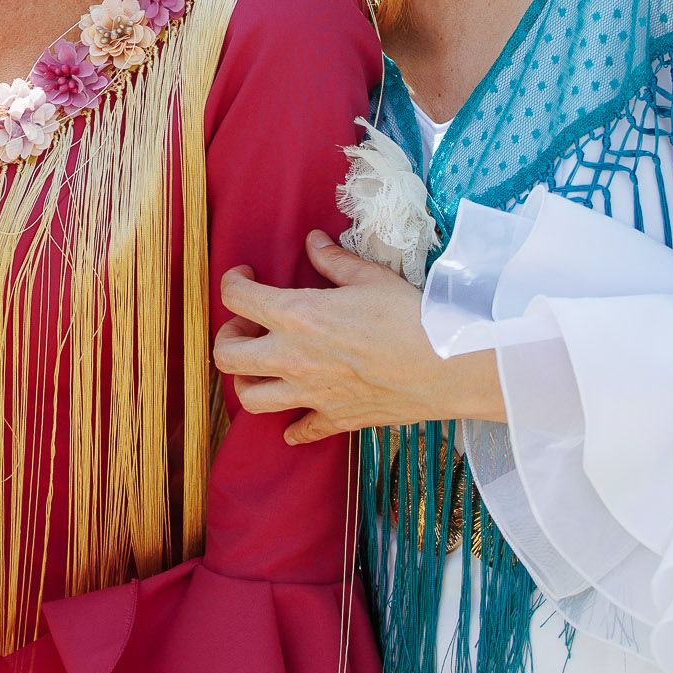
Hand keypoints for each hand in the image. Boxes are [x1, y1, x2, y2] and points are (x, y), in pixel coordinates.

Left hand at [215, 232, 503, 443]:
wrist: (446, 366)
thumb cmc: (410, 316)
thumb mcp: (370, 277)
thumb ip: (334, 261)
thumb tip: (315, 242)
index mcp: (296, 316)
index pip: (236, 298)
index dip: (232, 281)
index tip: (245, 276)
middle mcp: (292, 358)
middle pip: (226, 357)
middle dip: (226, 338)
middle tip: (246, 325)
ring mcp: (310, 394)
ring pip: (250, 399)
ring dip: (246, 381)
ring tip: (262, 366)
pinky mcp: (334, 418)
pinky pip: (299, 429)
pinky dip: (293, 424)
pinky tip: (299, 412)